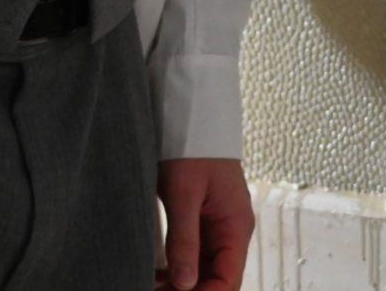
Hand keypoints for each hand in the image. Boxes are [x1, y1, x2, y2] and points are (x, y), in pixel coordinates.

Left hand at [155, 156, 252, 290]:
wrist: (190, 113)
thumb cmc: (192, 146)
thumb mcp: (184, 194)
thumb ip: (185, 240)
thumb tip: (186, 284)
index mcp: (235, 227)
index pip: (228, 281)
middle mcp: (230, 231)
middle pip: (215, 278)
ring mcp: (215, 225)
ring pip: (202, 268)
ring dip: (180, 283)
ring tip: (150, 285)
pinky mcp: (200, 218)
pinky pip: (192, 253)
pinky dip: (176, 267)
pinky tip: (154, 273)